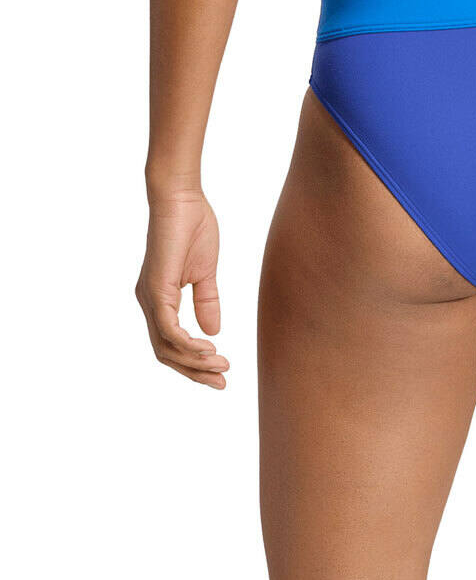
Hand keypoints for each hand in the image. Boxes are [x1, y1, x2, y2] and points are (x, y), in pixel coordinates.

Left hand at [136, 191, 228, 388]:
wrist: (181, 198)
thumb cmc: (192, 227)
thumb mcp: (205, 274)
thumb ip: (208, 303)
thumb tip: (214, 332)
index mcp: (159, 300)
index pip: (171, 345)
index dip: (195, 364)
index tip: (222, 373)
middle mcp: (149, 303)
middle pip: (166, 354)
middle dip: (195, 372)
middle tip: (222, 382)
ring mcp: (149, 298)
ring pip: (165, 348)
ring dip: (195, 362)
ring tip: (222, 366)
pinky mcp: (156, 290)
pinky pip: (168, 330)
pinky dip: (188, 345)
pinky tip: (209, 349)